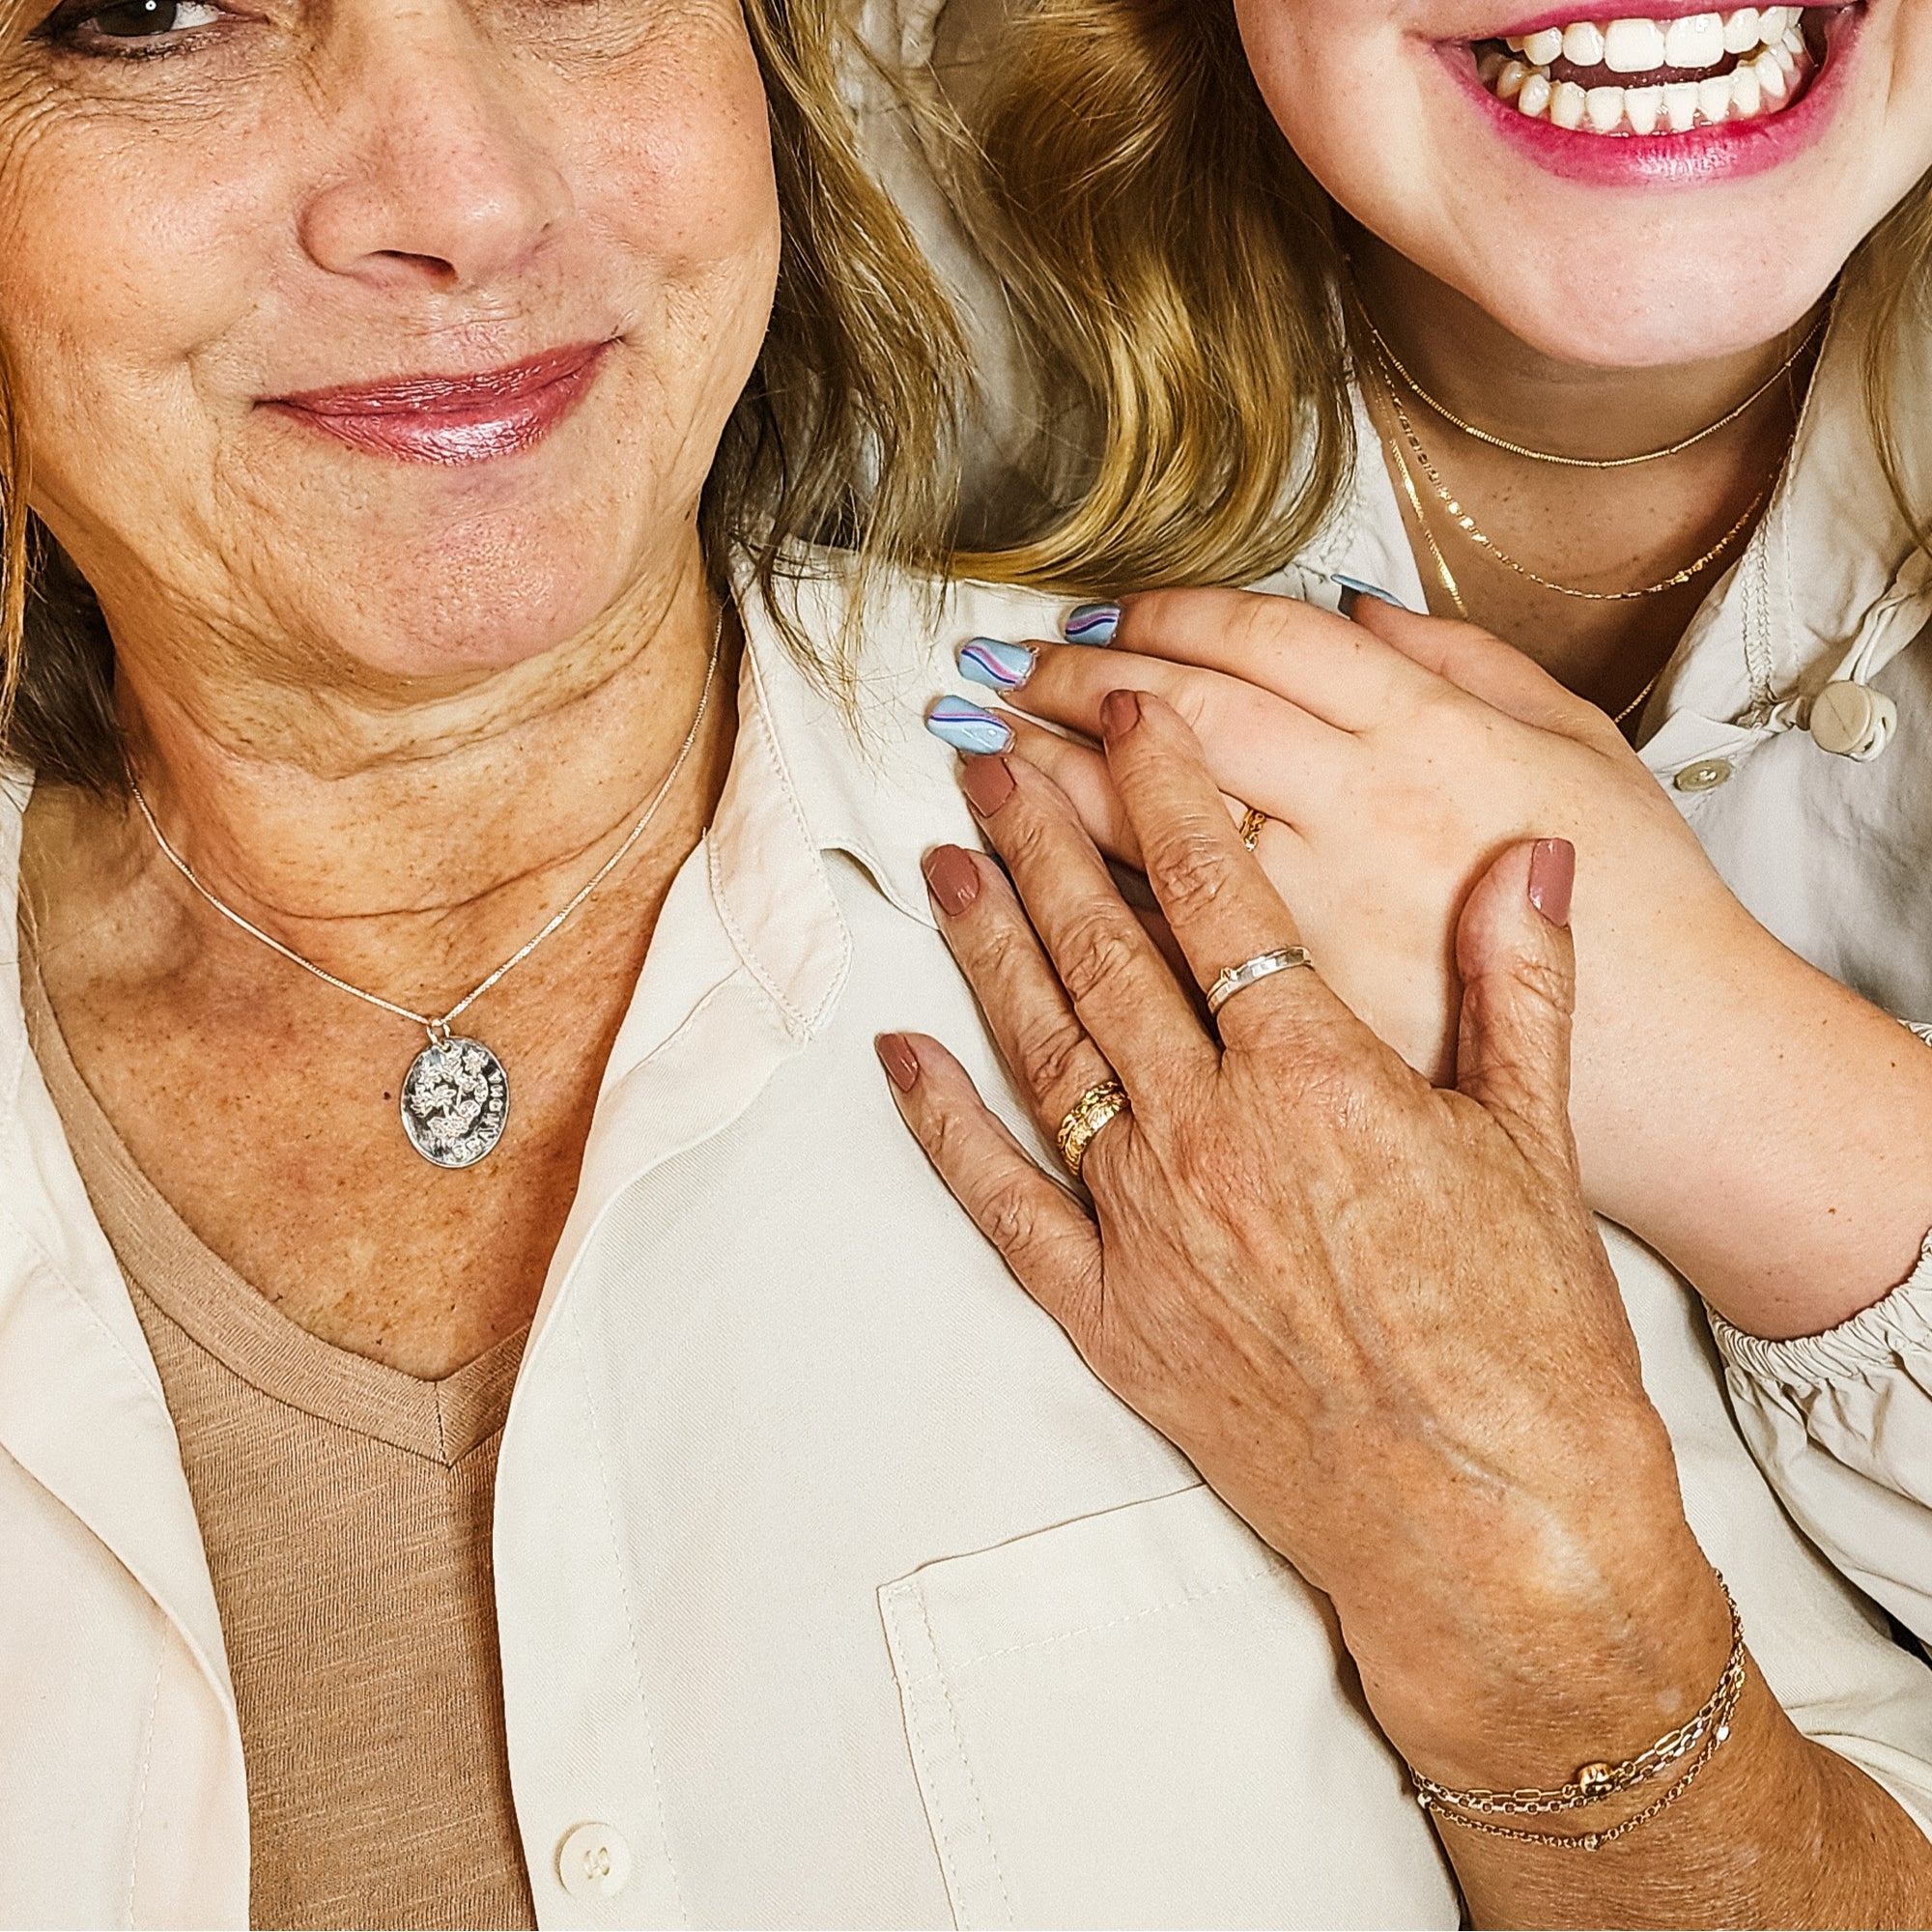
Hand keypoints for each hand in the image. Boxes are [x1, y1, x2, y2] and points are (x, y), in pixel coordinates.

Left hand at [957, 589, 1931, 1337]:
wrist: (1490, 1524)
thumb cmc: (1524, 1341)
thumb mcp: (1540, 1145)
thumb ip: (1518, 987)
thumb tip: (1524, 860)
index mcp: (1315, 1075)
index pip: (1213, 889)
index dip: (1161, 788)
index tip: (1126, 716)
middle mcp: (1207, 1134)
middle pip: (1101, 950)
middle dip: (1042, 841)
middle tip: (990, 759)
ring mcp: (1144, 1226)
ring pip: (1041, 1051)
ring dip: (985, 948)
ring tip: (945, 860)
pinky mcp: (1109, 1314)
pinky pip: (1000, 1202)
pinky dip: (942, 1125)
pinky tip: (898, 1055)